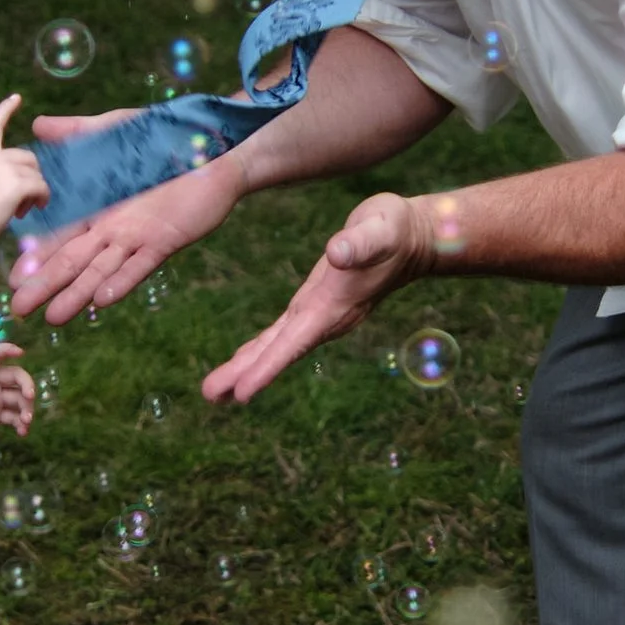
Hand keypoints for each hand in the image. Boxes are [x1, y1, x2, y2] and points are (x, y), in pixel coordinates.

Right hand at [0, 93, 47, 240]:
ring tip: (21, 210)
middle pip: (28, 157)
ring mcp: (5, 169)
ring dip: (35, 192)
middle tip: (23, 202)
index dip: (4, 111)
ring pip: (36, 174)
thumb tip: (22, 183)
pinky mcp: (18, 183)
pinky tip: (35, 208)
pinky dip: (42, 198)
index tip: (16, 98)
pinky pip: (41, 186)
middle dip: (31, 177)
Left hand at [0, 342, 34, 441]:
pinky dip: (20, 424)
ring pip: (17, 399)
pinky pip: (12, 417)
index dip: (6, 351)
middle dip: (26, 384)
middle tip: (30, 396)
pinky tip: (22, 432)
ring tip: (26, 422)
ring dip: (26, 408)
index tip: (20, 352)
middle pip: (15, 377)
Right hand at [9, 151, 235, 328]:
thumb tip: (37, 124)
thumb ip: (77, 132)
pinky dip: (121, 282)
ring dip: (77, 294)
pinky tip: (102, 301)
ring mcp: (137, 238)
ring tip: (53, 319)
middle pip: (73, 261)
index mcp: (96, 207)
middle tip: (19, 310)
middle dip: (46, 285)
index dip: (35, 257)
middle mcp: (112, 228)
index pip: (58, 236)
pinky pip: (140, 265)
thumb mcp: (114, 130)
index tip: (12, 278)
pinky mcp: (164, 241)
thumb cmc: (164, 139)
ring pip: (100, 270)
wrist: (215, 147)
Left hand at [202, 192, 431, 405]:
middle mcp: (325, 319)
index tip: (242, 391)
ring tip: (215, 392)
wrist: (413, 239)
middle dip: (246, 376)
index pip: (295, 343)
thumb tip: (337, 252)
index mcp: (334, 306)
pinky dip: (260, 352)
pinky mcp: (315, 306)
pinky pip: (282, 336)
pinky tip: (241, 362)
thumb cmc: (395, 230)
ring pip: (277, 348)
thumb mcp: (379, 228)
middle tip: (211, 396)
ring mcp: (320, 315)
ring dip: (247, 369)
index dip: (268, 367)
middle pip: (280, 353)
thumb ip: (359, 242)